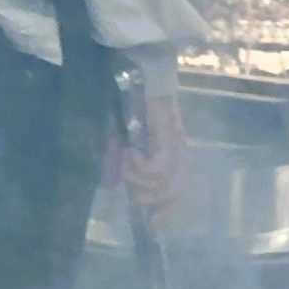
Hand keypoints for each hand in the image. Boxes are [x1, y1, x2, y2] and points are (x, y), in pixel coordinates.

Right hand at [111, 91, 185, 220]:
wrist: (129, 62)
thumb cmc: (121, 94)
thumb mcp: (114, 134)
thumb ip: (114, 160)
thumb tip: (110, 185)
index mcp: (170, 150)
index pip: (179, 191)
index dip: (167, 211)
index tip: (152, 225)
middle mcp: (178, 148)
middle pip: (176, 192)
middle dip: (150, 198)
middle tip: (130, 185)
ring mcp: (175, 140)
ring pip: (166, 183)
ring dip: (138, 180)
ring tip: (125, 159)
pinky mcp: (168, 133)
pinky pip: (159, 167)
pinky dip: (140, 167)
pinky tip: (130, 151)